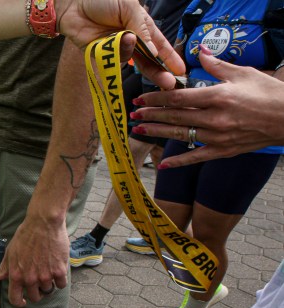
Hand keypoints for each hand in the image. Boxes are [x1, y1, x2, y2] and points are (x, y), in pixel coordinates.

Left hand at [0, 217, 68, 306]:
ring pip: (48, 291)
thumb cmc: (25, 236)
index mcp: (16, 275)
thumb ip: (3, 268)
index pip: (15, 299)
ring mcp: (46, 276)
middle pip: (35, 297)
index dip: (19, 303)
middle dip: (36, 292)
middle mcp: (30, 279)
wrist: (43, 223)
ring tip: (47, 272)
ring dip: (48, 285)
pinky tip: (57, 270)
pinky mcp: (59, 271)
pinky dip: (59, 280)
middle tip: (38, 282)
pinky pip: (61, 285)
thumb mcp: (10, 252)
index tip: (23, 301)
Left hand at [55, 0, 184, 88]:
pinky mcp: (102, 55)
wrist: (75, 3)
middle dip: (159, 72)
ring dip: (139, 58)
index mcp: (142, 26)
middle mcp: (132, 39)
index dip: (170, 58)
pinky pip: (116, 59)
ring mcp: (117, 49)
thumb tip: (153, 51)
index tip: (181, 71)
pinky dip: (120, 51)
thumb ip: (141, 29)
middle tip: (169, 83)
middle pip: (148, 60)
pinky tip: (119, 39)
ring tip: (130, 39)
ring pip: (133, 62)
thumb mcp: (129, 7)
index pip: (160, 45)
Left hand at [132, 46, 283, 167]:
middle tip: (132, 115)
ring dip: (157, 133)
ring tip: (138, 131)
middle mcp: (215, 118)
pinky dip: (178, 162)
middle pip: (174, 117)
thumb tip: (200, 50)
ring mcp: (218, 136)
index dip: (155, 99)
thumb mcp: (242, 74)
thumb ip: (216, 65)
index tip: (140, 99)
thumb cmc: (268, 93)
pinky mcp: (223, 151)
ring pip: (180, 135)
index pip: (178, 98)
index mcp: (217, 96)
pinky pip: (196, 157)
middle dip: (150, 116)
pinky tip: (162, 164)